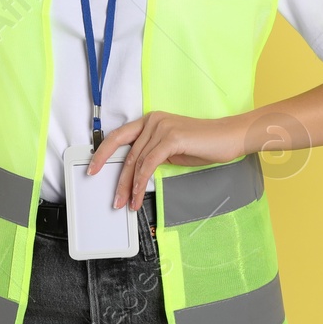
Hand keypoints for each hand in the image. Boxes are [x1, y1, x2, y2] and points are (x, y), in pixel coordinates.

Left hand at [86, 111, 249, 211]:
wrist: (228, 137)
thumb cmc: (204, 143)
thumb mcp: (172, 148)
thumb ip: (153, 153)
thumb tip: (137, 170)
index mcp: (151, 120)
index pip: (119, 136)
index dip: (104, 153)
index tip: (94, 167)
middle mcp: (153, 120)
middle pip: (124, 150)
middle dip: (115, 177)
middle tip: (111, 196)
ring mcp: (161, 127)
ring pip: (136, 161)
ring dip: (129, 186)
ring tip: (126, 203)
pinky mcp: (170, 138)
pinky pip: (148, 164)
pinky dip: (141, 183)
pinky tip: (138, 196)